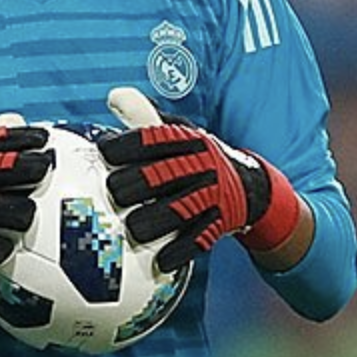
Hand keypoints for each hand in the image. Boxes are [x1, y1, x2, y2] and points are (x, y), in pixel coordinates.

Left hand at [98, 87, 301, 272]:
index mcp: (187, 141)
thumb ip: (145, 115)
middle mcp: (200, 166)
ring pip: (173, 213)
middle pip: (157, 176)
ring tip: (131, 227)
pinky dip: (175, 253)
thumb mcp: (179, 131)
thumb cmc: (198, 156)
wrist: (251, 185)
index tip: (104, 152)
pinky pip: (194, 242)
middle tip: (114, 192)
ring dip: (147, 222)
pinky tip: (158, 260)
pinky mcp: (217, 225)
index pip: (151, 139)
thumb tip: (113, 96)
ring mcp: (210, 197)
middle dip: (129, 186)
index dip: (124, 146)